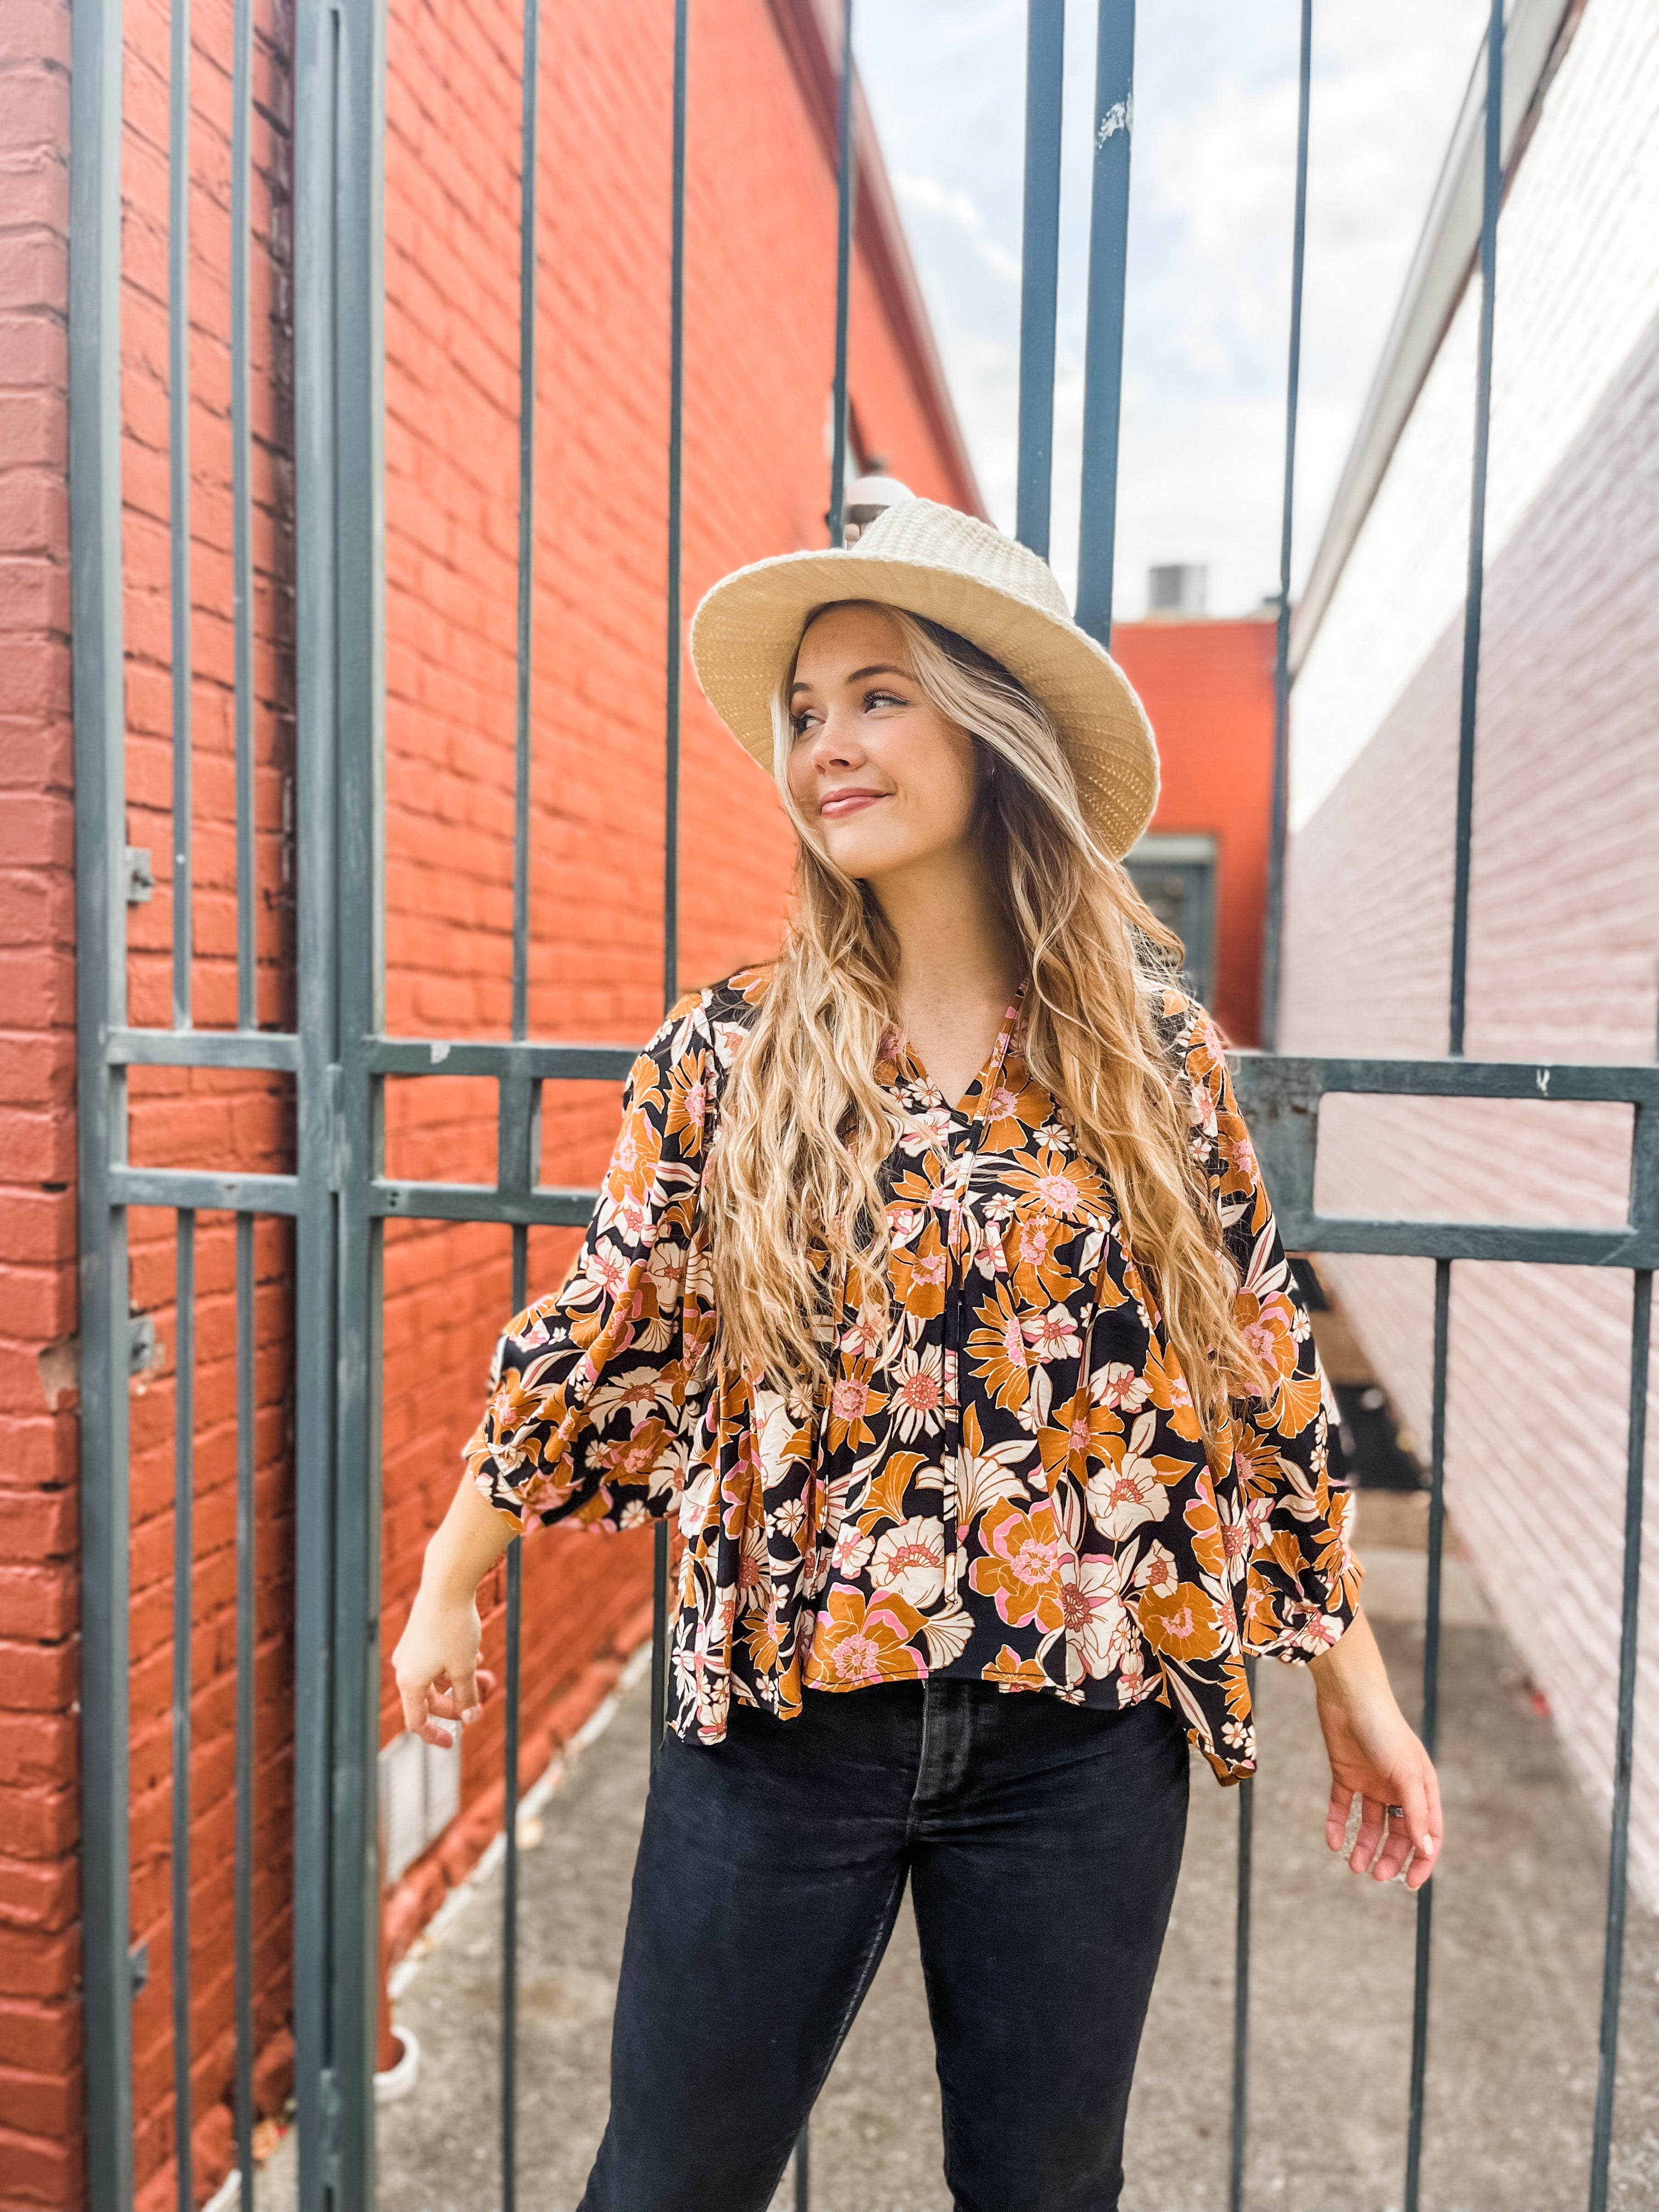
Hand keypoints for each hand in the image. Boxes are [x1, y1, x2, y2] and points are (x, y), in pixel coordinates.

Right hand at [392, 1578, 496, 1748]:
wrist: (447, 1584)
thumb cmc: (454, 1628)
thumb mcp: (465, 1667)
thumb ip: (466, 1696)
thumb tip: (470, 1719)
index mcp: (410, 1682)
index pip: (417, 1722)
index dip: (435, 1735)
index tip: (453, 1743)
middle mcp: (404, 1668)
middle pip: (430, 1699)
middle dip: (457, 1702)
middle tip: (483, 1700)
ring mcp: (410, 1650)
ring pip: (436, 1677)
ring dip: (460, 1680)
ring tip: (485, 1675)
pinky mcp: (418, 1635)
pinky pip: (435, 1660)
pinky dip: (454, 1663)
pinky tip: (476, 1653)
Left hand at [1317, 1687, 1441, 1888]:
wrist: (1349, 1696)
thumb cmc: (1385, 1730)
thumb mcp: (1407, 1774)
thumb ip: (1417, 1812)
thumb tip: (1426, 1850)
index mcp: (1421, 1787)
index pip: (1428, 1832)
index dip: (1423, 1859)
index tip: (1410, 1883)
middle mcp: (1397, 1787)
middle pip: (1398, 1833)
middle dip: (1389, 1857)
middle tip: (1376, 1876)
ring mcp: (1371, 1781)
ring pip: (1370, 1824)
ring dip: (1364, 1847)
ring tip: (1354, 1866)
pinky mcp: (1345, 1774)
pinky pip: (1342, 1807)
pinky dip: (1338, 1825)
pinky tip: (1333, 1842)